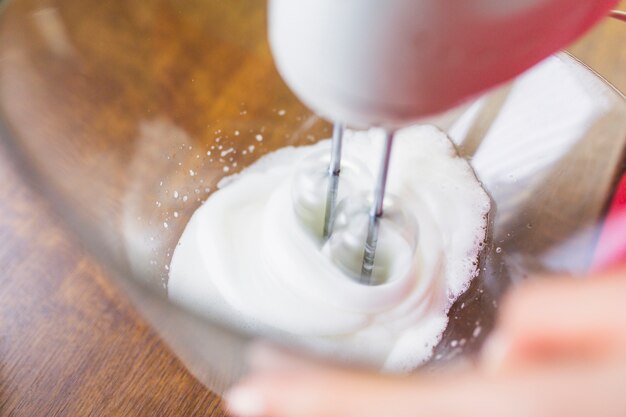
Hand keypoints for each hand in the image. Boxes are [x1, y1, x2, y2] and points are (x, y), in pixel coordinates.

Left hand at [225, 268, 625, 416]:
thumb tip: (507, 346)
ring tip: (296, 390)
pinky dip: (412, 405)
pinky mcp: (522, 406)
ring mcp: (518, 412)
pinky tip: (421, 391)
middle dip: (321, 409)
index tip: (257, 390)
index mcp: (536, 404)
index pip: (404, 409)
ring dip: (358, 408)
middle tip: (257, 392)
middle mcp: (517, 414)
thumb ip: (581, 319)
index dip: (325, 401)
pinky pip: (465, 410)